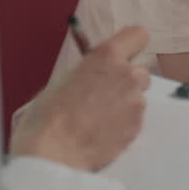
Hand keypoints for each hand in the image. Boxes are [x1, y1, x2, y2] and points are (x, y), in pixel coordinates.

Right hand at [9, 26, 150, 171]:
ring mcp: (135, 102)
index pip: (137, 35)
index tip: (122, 54)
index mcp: (106, 56)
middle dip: (127, 80)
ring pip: (138, 97)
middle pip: (140, 70)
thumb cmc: (48, 116)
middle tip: (105, 94)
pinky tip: (103, 132)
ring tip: (100, 118)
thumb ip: (88, 72)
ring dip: (126, 103)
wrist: (54, 154)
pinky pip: (135, 120)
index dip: (130, 46)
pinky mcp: (137, 128)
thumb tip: (93, 75)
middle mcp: (127, 75)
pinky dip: (124, 124)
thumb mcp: (62, 80)